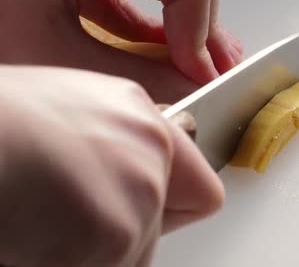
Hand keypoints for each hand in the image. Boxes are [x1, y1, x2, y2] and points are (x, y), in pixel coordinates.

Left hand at [0, 0, 242, 103]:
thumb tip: (190, 90)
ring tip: (183, 52)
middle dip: (203, 9)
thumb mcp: (53, 57)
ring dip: (182, 3)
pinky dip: (151, 5)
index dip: (201, 28)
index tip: (196, 71)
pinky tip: (153, 44)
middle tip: (203, 60)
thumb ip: (137, 76)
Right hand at [0, 66, 223, 265]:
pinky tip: (32, 238)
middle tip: (66, 218)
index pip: (201, 188)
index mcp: (139, 116)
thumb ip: (115, 143)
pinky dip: (63, 263)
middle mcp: (150, 150)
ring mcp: (138, 194)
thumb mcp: (67, 111)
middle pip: (160, 231)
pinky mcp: (114, 238)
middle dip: (120, 237)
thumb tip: (139, 174)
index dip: (174, 208)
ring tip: (38, 221)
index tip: (154, 215)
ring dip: (88, 256)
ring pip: (131, 257)